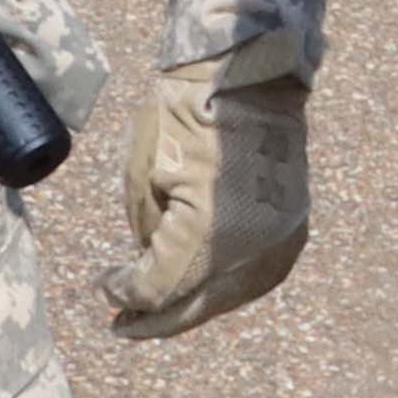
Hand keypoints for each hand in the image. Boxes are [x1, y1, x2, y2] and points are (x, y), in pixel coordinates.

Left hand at [105, 23, 313, 338]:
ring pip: (228, 298)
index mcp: (208, 231)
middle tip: (122, 324)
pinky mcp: (294, 232)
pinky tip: (199, 285)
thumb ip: (145, 233)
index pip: (159, 287)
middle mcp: (251, 247)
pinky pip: (254, 277)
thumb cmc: (185, 112)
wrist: (247, 73)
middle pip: (196, 306)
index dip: (126, 293)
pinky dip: (223, 285)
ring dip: (191, 304)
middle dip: (155, 318)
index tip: (103, 286)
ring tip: (157, 308)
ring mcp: (280, 242)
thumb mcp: (143, 174)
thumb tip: (147, 270)